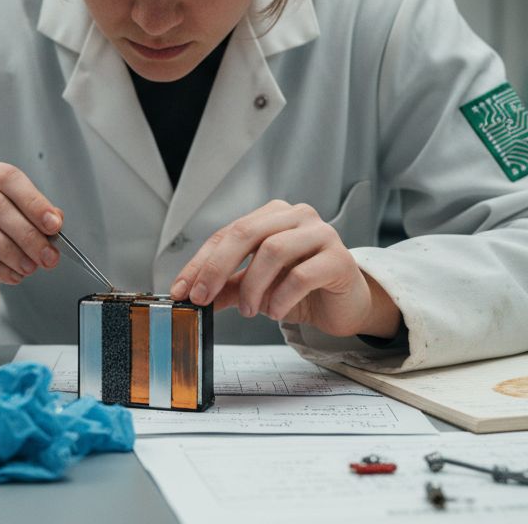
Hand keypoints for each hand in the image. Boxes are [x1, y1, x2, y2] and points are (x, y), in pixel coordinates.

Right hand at [0, 159, 63, 331]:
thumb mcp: (9, 232)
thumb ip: (31, 221)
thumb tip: (57, 220)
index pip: (5, 176)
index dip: (34, 201)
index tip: (55, 225)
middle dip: (27, 232)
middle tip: (47, 256)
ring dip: (10, 250)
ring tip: (28, 268)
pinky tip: (9, 276)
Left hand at [168, 200, 401, 337]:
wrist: (346, 306)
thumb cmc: (302, 290)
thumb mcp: (256, 288)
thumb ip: (226, 287)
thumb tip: (191, 294)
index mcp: (273, 215)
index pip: (228, 232)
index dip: (201, 262)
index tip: (182, 289)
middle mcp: (297, 216)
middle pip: (246, 232)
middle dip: (217, 267)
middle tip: (202, 297)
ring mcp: (321, 233)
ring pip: (273, 250)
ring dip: (252, 286)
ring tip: (249, 309)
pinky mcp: (339, 259)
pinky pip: (302, 274)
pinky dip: (280, 297)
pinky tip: (275, 312)